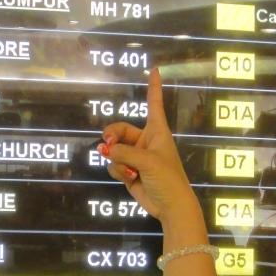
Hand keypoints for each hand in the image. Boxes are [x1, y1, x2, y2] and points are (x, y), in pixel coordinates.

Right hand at [98, 69, 201, 229]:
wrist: (170, 206)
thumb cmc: (168, 179)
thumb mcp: (147, 161)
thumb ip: (124, 152)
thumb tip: (105, 150)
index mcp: (157, 131)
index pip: (154, 103)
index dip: (154, 86)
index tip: (155, 68)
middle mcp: (146, 141)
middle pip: (120, 129)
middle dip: (111, 136)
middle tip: (107, 143)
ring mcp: (136, 156)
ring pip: (115, 149)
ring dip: (115, 158)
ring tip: (126, 169)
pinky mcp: (130, 171)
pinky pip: (115, 164)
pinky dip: (118, 170)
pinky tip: (128, 178)